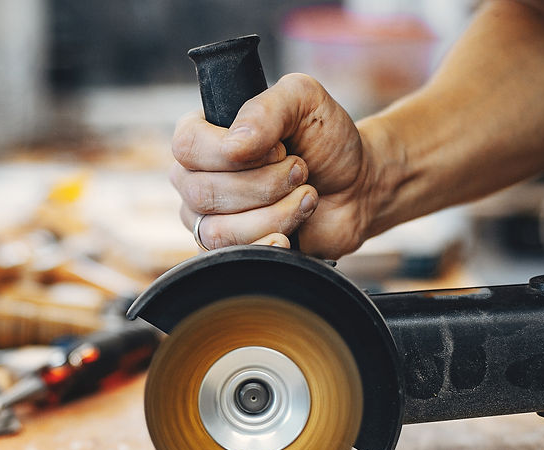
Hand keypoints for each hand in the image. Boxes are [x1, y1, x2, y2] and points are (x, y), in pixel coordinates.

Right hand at [171, 73, 383, 258]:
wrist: (356, 188)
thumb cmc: (325, 140)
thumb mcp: (303, 101)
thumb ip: (267, 108)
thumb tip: (233, 146)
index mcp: (203, 134)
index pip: (187, 146)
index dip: (231, 151)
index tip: (277, 148)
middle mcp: (196, 176)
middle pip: (202, 192)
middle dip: (265, 184)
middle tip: (300, 170)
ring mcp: (209, 217)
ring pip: (217, 230)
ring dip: (275, 213)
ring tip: (305, 195)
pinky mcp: (231, 249)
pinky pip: (234, 255)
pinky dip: (271, 241)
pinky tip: (291, 233)